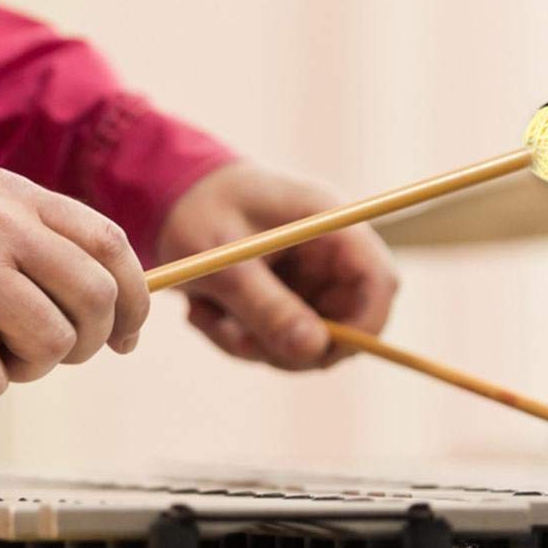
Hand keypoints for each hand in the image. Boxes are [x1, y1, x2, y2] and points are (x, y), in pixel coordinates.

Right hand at [0, 166, 150, 402]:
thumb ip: (43, 242)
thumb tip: (114, 304)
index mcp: (19, 197)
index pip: (110, 244)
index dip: (135, 296)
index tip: (130, 333)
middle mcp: (0, 224)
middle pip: (96, 296)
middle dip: (92, 342)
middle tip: (61, 354)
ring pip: (52, 342)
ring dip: (32, 369)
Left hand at [156, 161, 398, 369]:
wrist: (168, 193)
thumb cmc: (196, 211)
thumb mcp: (222, 261)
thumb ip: (266, 304)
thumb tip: (315, 351)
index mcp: (327, 223)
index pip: (379, 279)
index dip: (366, 324)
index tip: (320, 355)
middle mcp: (329, 252)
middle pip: (348, 321)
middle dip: (292, 346)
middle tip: (235, 340)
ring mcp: (310, 277)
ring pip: (308, 340)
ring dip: (256, 344)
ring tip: (204, 314)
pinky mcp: (288, 296)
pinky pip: (280, 340)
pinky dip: (242, 339)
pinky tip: (206, 311)